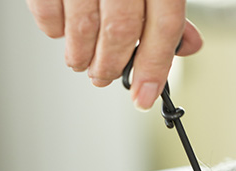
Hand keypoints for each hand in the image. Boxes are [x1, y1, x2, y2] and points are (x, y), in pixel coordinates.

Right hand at [26, 0, 202, 109]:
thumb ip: (168, 8)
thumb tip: (188, 46)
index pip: (164, 25)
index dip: (154, 68)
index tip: (144, 98)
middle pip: (121, 32)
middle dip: (111, 67)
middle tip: (104, 78)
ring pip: (83, 27)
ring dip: (82, 58)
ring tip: (82, 63)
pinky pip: (48, 12)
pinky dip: (54, 32)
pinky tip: (62, 32)